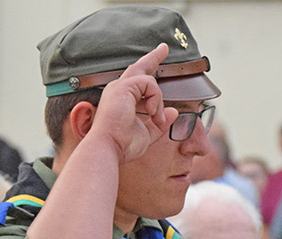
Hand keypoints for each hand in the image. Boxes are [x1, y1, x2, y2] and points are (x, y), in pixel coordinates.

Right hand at [88, 43, 178, 162]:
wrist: (107, 148)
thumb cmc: (121, 145)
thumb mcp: (145, 134)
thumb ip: (158, 124)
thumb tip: (173, 112)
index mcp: (120, 100)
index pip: (136, 81)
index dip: (148, 71)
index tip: (159, 59)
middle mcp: (117, 90)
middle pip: (138, 68)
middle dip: (153, 57)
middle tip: (164, 47)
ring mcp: (119, 87)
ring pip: (148, 79)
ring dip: (157, 99)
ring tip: (156, 117)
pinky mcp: (124, 87)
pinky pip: (149, 83)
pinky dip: (155, 98)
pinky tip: (152, 112)